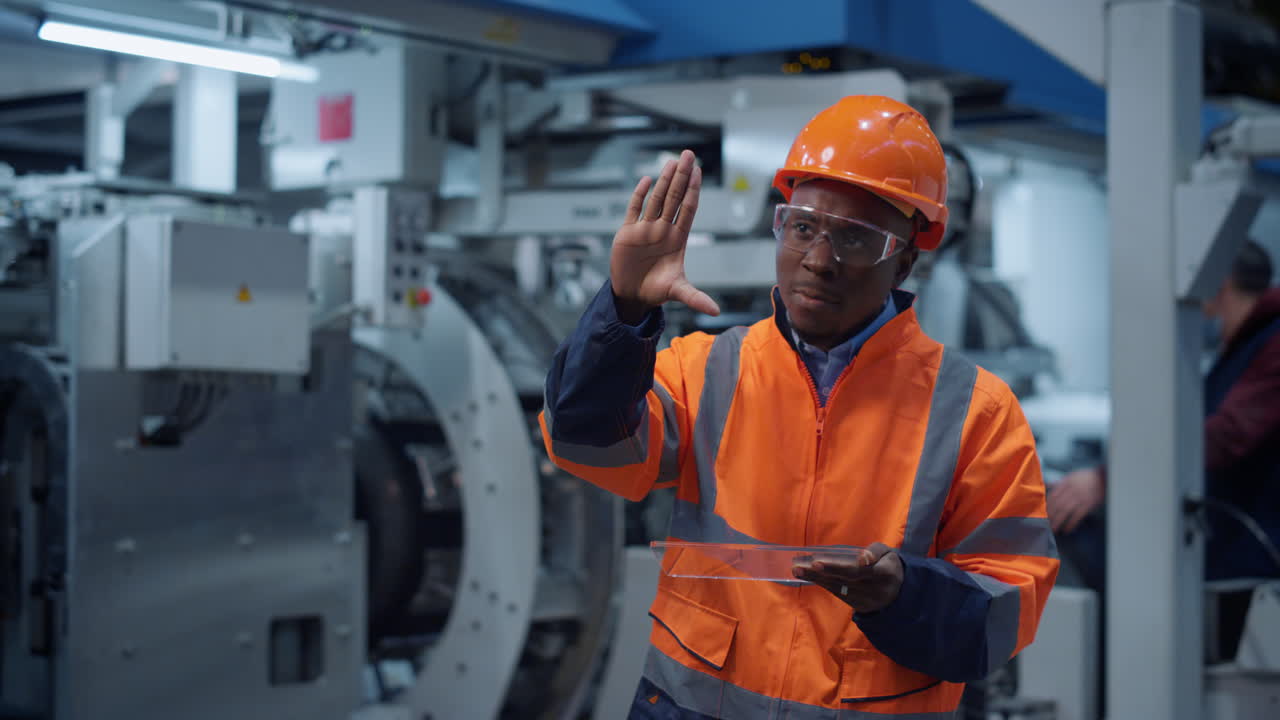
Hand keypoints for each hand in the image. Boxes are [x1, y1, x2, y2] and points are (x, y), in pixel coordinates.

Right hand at [610, 150, 719, 322]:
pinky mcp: (627, 233)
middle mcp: (663, 230)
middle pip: (674, 198)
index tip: (699, 172)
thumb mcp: (677, 292)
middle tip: (688, 155)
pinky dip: (639, 195)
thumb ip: (695, 298)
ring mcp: (645, 229)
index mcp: (677, 239)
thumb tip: (715, 312)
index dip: (693, 190)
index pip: (688, 209)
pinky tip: (647, 180)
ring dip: (664, 181)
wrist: (632, 295)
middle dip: (682, 177)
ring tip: (672, 162)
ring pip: (656, 199)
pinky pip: (634, 209)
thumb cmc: (656, 291)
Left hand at [792, 543, 903, 613]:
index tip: (835, 561)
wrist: (898, 594)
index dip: (850, 566)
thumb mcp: (889, 554)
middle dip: (825, 571)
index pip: (865, 570)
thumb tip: (863, 558)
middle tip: (804, 565)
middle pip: (847, 579)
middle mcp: (874, 589)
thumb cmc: (887, 566)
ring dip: (816, 578)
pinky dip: (821, 583)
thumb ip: (876, 552)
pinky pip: (836, 592)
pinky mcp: (856, 605)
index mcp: (886, 574)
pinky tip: (806, 575)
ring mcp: (865, 600)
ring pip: (838, 587)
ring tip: (797, 569)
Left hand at [1047, 467, 1104, 533]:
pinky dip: (1071, 523)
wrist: (1104, 477)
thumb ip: (1060, 482)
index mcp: (1066, 483)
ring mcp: (1079, 497)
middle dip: (1050, 515)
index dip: (1047, 506)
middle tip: (1045, 524)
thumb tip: (1047, 485)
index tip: (1042, 513)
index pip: (1052, 495)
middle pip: (1057, 504)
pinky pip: (1077, 515)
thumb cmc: (1087, 477)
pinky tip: (1067, 529)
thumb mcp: (1072, 476)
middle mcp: (1071, 490)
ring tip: (1053, 529)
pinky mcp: (1088, 504)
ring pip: (1065, 511)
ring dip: (1058, 521)